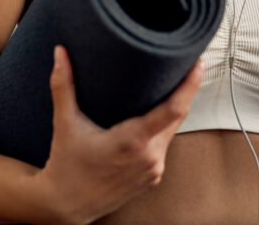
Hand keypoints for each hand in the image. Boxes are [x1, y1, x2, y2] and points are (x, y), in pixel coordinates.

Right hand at [33, 46, 203, 224]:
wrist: (66, 205)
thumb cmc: (66, 166)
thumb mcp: (65, 124)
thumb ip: (63, 85)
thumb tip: (60, 53)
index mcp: (132, 142)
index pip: (174, 109)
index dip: (190, 85)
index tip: (198, 64)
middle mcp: (149, 157)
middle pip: (178, 116)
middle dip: (183, 91)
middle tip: (184, 64)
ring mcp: (153, 170)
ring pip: (172, 132)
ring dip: (171, 112)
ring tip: (169, 86)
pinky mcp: (153, 177)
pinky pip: (164, 146)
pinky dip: (162, 130)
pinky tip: (154, 118)